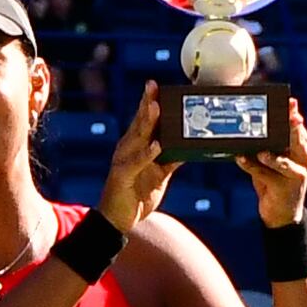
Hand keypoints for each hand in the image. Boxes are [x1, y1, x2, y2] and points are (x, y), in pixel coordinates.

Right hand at [95, 79, 176, 236]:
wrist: (119, 220)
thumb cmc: (137, 195)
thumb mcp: (159, 176)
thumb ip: (170, 161)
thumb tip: (187, 150)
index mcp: (135, 147)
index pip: (142, 121)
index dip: (148, 102)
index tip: (155, 86)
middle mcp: (126, 149)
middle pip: (139, 123)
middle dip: (147, 103)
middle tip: (153, 86)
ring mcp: (123, 161)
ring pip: (136, 138)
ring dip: (147, 122)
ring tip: (156, 106)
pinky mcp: (122, 176)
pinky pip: (135, 162)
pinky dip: (146, 154)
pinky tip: (156, 146)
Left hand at [241, 90, 306, 225]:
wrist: (281, 213)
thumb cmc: (275, 179)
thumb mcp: (274, 158)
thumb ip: (269, 142)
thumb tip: (250, 121)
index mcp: (302, 147)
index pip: (298, 126)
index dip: (293, 113)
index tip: (289, 102)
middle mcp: (304, 158)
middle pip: (296, 139)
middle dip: (290, 127)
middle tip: (284, 117)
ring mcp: (297, 174)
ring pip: (283, 161)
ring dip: (271, 156)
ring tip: (260, 151)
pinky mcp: (285, 188)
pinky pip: (266, 175)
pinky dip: (252, 167)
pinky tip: (240, 159)